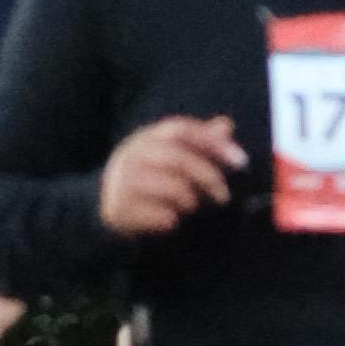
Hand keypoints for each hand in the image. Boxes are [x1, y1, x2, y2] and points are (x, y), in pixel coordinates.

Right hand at [98, 112, 245, 238]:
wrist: (103, 205)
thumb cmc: (148, 178)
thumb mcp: (169, 155)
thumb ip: (199, 142)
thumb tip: (227, 124)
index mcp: (147, 137)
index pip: (182, 129)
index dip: (213, 142)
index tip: (241, 160)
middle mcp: (133, 154)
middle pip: (179, 158)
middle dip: (209, 177)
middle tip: (224, 196)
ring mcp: (124, 181)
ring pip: (172, 188)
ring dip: (191, 201)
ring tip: (190, 207)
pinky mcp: (121, 208)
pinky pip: (161, 215)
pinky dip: (172, 220)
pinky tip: (170, 221)